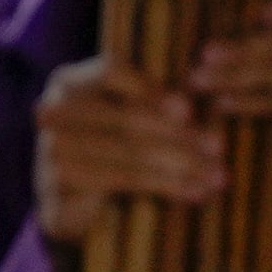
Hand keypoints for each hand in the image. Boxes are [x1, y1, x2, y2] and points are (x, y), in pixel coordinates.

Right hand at [34, 53, 227, 248]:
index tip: (189, 109)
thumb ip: (153, 104)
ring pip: (131, 151)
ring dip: (181, 164)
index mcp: (69, 80)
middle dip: (179, 134)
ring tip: (216, 175)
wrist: (71, 200)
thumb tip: (188, 108)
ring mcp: (53, 146)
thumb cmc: (112, 147)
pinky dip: (166, 185)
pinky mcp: (61, 181)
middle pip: (127, 116)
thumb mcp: (129, 116)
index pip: (112, 71)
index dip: (151, 88)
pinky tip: (195, 192)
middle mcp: (54, 109)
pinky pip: (125, 180)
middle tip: (218, 147)